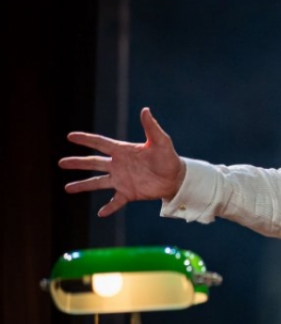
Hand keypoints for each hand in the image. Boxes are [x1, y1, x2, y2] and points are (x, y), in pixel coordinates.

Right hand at [59, 107, 185, 216]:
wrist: (176, 177)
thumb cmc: (169, 157)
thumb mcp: (161, 141)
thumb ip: (151, 127)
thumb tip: (145, 110)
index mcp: (123, 151)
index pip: (100, 143)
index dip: (86, 139)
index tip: (70, 136)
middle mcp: (118, 165)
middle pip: (93, 163)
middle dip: (77, 162)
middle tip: (61, 162)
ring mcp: (122, 180)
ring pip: (97, 182)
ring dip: (83, 185)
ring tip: (67, 188)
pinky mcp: (129, 193)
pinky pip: (115, 201)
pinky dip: (109, 207)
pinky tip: (100, 213)